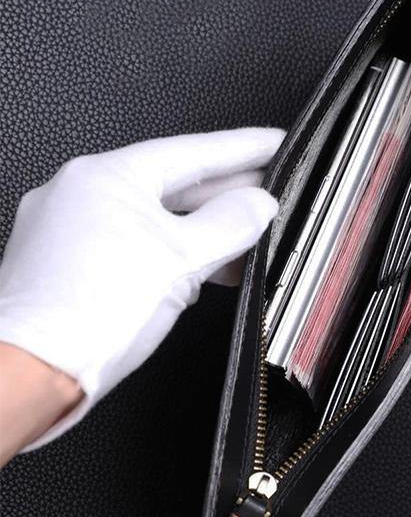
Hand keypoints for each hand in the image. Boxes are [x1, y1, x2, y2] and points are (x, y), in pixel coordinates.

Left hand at [0, 127, 283, 452]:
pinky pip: (131, 245)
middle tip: (271, 193)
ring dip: (202, 230)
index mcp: (104, 176)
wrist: (30, 373)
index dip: (244, 148)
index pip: (193, 150)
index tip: (275, 143)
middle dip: (226, 192)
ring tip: (247, 242)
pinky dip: (171, 254)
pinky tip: (200, 271)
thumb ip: (230, 225)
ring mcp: (68, 230)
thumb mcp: (181, 262)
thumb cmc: (84, 317)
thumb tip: (258, 204)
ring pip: (151, 218)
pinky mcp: (64, 265)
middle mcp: (78, 193)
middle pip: (171, 183)